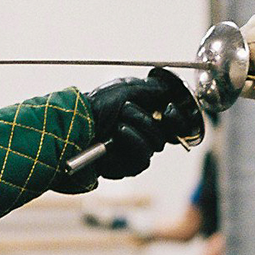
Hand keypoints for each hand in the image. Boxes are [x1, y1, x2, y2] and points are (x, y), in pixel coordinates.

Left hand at [82, 67, 200, 178]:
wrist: (77, 125)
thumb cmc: (96, 106)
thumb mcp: (125, 88)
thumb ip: (151, 89)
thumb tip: (169, 89)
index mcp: (145, 115)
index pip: (173, 122)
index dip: (177, 117)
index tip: (170, 108)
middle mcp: (143, 134)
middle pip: (168, 134)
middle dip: (147, 118)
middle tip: (127, 110)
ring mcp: (136, 151)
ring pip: (156, 143)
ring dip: (137, 127)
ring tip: (117, 121)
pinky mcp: (129, 166)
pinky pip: (144, 157)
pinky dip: (133, 141)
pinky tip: (119, 133)